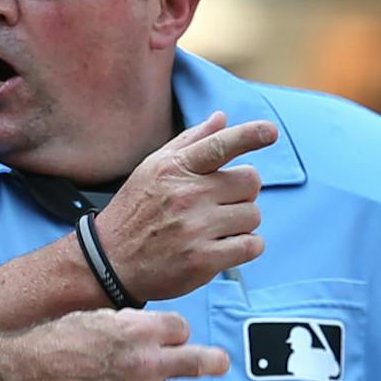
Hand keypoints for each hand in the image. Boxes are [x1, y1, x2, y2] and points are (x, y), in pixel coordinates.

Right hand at [7, 308, 227, 380]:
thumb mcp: (93, 320)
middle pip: (201, 361)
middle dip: (215, 362)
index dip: (178, 335)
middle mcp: (148, 362)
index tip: (177, 340)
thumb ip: (127, 328)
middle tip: (221, 364)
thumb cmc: (50, 346)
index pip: (181, 329)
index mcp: (139, 329)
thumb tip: (147, 337)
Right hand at [93, 112, 277, 301]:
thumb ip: (190, 141)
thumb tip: (222, 117)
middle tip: (222, 202)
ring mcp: (196, 228)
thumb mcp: (153, 167)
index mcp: (175, 168)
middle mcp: (187, 195)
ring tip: (215, 228)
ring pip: (253, 215)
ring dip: (241, 222)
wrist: (109, 262)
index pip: (220, 145)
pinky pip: (252, 245)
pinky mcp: (204, 260)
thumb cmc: (135, 211)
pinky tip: (225, 247)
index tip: (270, 132)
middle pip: (250, 181)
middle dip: (243, 191)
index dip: (250, 136)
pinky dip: (246, 246)